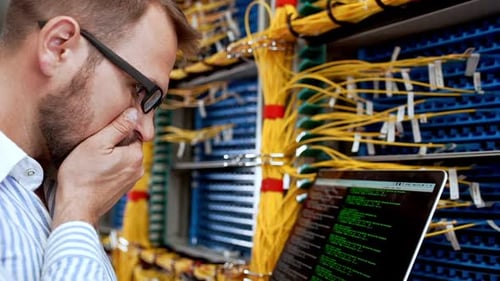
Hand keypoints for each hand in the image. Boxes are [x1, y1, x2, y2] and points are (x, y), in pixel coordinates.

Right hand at [52, 108, 143, 228]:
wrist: (75, 207)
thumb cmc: (81, 176)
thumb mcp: (97, 143)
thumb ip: (118, 127)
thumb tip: (133, 113)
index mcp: (136, 156)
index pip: (133, 133)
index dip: (117, 130)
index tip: (103, 133)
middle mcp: (138, 169)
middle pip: (128, 146)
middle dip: (114, 143)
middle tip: (94, 146)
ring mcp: (130, 181)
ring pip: (122, 158)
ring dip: (110, 156)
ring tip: (92, 159)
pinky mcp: (121, 189)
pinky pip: (117, 170)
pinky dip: (108, 168)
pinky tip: (94, 170)